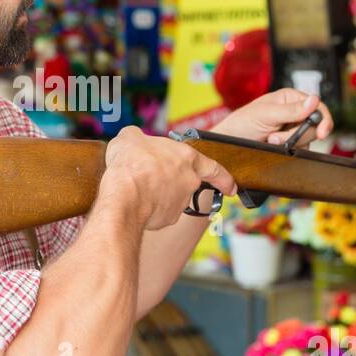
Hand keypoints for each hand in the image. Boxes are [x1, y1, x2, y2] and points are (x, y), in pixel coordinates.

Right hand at [102, 125, 235, 229]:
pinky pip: (160, 213)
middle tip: (152, 181)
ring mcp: (181, 202)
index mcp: (186, 158)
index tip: (231, 187)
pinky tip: (135, 203)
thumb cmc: (132, 164)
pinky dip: (150, 209)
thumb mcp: (131, 137)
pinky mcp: (168, 219)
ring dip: (158, 196)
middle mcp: (189, 181)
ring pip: (172, 199)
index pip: (213, 168)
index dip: (223, 178)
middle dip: (172, 184)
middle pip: (187, 183)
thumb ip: (140, 138)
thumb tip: (135, 141)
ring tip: (136, 190)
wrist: (124, 195)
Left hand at [212, 88, 333, 147]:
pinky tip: (274, 147)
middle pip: (314, 126)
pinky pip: (300, 149)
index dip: (323, 120)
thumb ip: (291, 110)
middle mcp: (295, 112)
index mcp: (291, 98)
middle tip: (274, 137)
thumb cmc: (242, 122)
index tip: (322, 133)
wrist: (229, 142)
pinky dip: (289, 151)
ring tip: (270, 140)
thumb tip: (314, 100)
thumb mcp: (266, 114)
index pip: (318, 107)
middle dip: (296, 135)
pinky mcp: (290, 143)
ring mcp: (293, 128)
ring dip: (289, 143)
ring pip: (308, 139)